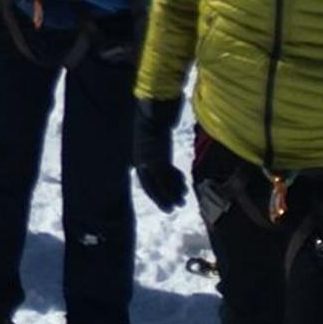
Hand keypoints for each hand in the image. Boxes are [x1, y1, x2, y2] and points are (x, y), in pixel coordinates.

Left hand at [132, 96, 185, 211]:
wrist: (154, 113)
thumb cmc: (151, 124)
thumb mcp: (149, 142)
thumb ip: (153, 155)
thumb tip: (161, 164)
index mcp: (138, 160)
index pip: (145, 183)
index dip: (155, 195)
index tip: (164, 202)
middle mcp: (142, 163)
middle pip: (152, 187)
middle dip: (162, 199)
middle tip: (171, 210)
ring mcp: (150, 162)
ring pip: (162, 184)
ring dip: (172, 195)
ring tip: (182, 203)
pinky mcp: (160, 159)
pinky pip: (169, 176)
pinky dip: (177, 183)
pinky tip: (184, 188)